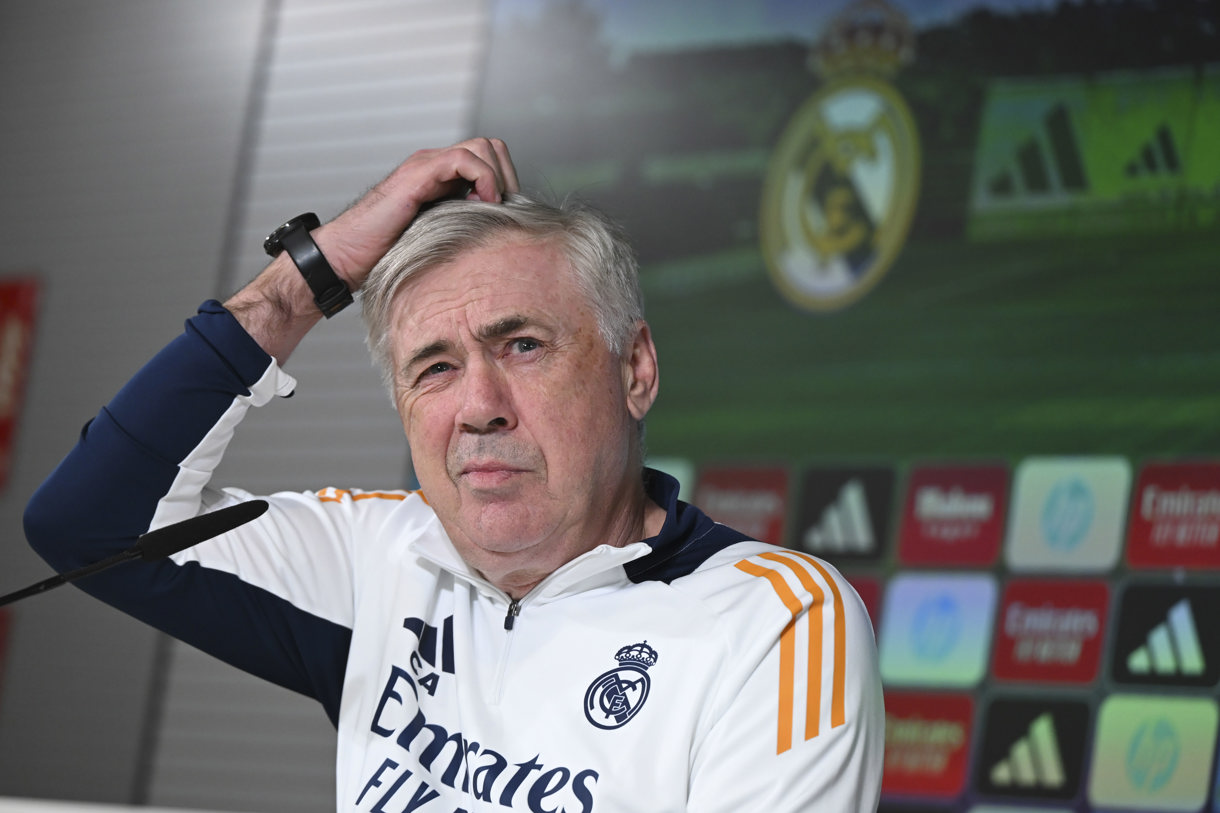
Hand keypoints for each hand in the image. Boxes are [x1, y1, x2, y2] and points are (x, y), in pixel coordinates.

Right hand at [225, 138, 517, 362]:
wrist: (347, 257)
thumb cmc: (387, 256)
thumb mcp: (439, 241)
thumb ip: (462, 231)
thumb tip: (500, 244)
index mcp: (442, 180)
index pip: (491, 160)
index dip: (507, 182)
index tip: (508, 215)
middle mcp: (435, 167)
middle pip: (491, 147)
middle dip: (507, 175)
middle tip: (505, 210)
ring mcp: (426, 167)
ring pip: (482, 147)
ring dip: (497, 176)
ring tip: (493, 208)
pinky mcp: (418, 175)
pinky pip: (463, 159)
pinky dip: (483, 178)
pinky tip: (482, 205)